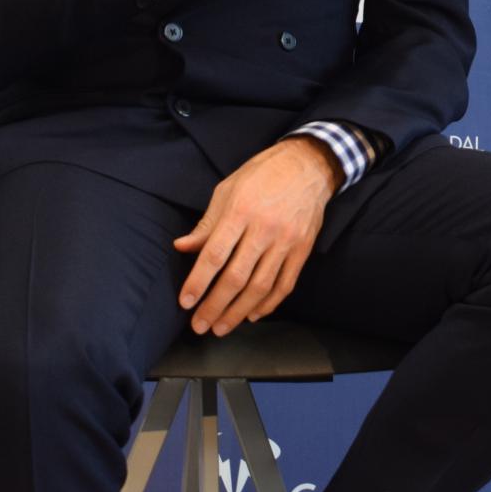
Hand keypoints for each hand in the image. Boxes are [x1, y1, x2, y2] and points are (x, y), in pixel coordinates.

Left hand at [173, 135, 342, 335]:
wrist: (308, 164)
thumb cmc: (263, 174)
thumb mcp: (227, 190)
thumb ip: (207, 224)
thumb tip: (182, 247)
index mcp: (241, 211)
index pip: (214, 255)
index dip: (198, 282)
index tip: (185, 302)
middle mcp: (264, 228)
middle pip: (236, 277)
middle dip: (214, 306)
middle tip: (199, 325)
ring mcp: (287, 240)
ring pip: (260, 287)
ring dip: (238, 312)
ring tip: (221, 327)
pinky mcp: (303, 249)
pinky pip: (285, 284)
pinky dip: (268, 304)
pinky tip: (252, 314)